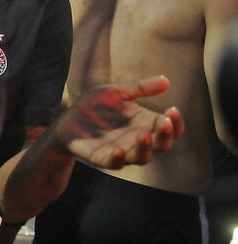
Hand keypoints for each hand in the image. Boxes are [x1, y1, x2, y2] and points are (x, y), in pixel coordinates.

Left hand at [55, 76, 183, 167]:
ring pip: (141, 157)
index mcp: (145, 124)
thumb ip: (139, 87)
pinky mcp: (101, 157)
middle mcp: (137, 140)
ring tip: (144, 134)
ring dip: (145, 148)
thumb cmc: (95, 106)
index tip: (173, 110)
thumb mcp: (116, 91)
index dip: (175, 122)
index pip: (170, 128)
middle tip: (165, 121)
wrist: (67, 119)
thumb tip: (166, 80)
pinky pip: (113, 163)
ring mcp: (121, 151)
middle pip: (161, 145)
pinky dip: (117, 159)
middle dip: (166, 135)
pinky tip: (118, 150)